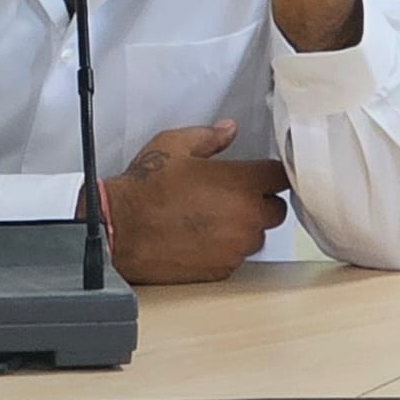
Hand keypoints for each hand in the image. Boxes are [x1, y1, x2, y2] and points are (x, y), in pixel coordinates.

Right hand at [105, 121, 289, 283]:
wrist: (118, 229)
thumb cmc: (143, 189)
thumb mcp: (172, 146)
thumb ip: (208, 137)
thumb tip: (227, 131)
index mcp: (240, 183)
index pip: (281, 176)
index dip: (270, 173)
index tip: (260, 173)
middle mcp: (247, 217)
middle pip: (277, 209)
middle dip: (259, 201)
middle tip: (229, 194)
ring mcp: (237, 247)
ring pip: (256, 235)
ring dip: (243, 226)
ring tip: (210, 216)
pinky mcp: (224, 269)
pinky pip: (236, 256)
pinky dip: (225, 247)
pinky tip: (200, 236)